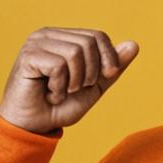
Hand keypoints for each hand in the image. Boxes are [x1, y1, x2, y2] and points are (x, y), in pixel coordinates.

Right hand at [0, 27, 139, 134]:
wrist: (35, 127)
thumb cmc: (62, 106)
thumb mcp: (95, 86)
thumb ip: (113, 66)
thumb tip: (134, 44)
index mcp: (64, 37)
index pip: (99, 36)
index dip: (109, 58)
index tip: (104, 78)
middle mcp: (49, 35)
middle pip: (90, 43)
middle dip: (90, 73)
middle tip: (74, 89)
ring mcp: (36, 43)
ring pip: (75, 53)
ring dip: (74, 82)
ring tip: (61, 91)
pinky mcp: (28, 55)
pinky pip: (59, 66)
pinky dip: (60, 87)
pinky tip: (49, 93)